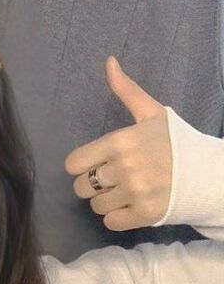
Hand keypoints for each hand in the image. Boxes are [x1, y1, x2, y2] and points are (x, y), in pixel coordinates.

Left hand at [64, 57, 171, 231]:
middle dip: (93, 184)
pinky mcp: (144, 215)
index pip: (74, 164)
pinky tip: (132, 205)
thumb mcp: (152, 113)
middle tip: (112, 179)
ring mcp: (135, 193)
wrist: (209, 172)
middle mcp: (125, 168)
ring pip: (95, 206)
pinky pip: (110, 222)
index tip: (96, 163)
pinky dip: (118, 217)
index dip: (82, 165)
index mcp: (120, 142)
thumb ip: (126, 90)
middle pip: (81, 187)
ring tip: (125, 191)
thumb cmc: (177, 142)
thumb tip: (108, 62)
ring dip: (106, 201)